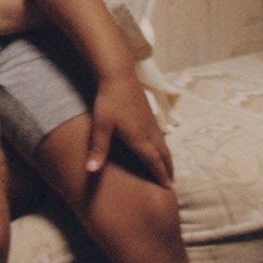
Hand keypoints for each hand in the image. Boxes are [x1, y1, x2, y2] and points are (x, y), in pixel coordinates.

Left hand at [81, 70, 175, 189]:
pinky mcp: (150, 113)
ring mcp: (151, 121)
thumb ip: (98, 149)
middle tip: (171, 182)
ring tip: (168, 167)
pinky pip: (161, 135)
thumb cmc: (109, 101)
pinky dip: (163, 146)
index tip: (168, 187)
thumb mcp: (101, 126)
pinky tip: (159, 146)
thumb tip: (91, 171)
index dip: (161, 175)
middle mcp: (149, 131)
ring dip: (167, 158)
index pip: (153, 161)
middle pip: (163, 154)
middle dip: (168, 169)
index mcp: (139, 137)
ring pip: (164, 144)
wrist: (119, 75)